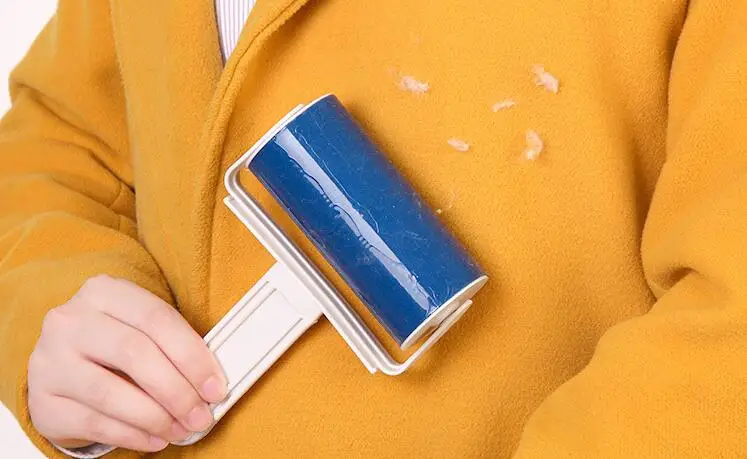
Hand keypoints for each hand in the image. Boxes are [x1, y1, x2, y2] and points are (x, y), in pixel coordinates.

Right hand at [27, 275, 226, 451]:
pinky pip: (94, 423)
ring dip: (155, 417)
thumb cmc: (114, 345)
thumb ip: (173, 345)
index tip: (216, 387)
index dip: (192, 355)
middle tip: (201, 415)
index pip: (157, 319)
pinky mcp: (42, 400)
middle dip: (176, 390)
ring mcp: (50, 360)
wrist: (61, 366)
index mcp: (103, 291)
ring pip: (110, 392)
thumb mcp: (140, 328)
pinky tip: (156, 439)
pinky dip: (132, 435)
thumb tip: (211, 383)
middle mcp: (70, 320)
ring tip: (181, 430)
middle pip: (134, 353)